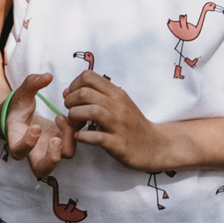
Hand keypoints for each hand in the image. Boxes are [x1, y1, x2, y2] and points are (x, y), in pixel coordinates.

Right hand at [1, 72, 66, 176]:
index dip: (27, 143)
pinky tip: (68, 116)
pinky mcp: (61, 144)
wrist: (21, 116)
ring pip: (63, 157)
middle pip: (42, 170)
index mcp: (16, 141)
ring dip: (68, 139)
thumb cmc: (19, 106)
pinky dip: (74, 131)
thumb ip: (31, 84)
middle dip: (52, 158)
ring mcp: (49, 151)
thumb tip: (47, 76)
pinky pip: (72, 143)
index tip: (35, 126)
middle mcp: (33, 152)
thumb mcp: (21, 93)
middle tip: (56, 140)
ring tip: (63, 118)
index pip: (19, 152)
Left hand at [62, 69, 184, 171]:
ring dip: (74, 116)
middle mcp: (118, 106)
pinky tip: (80, 137)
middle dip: (70, 101)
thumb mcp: (119, 102)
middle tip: (69, 110)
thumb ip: (98, 94)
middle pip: (85, 93)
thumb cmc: (132, 124)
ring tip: (73, 122)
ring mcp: (119, 125)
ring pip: (91, 111)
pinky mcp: (118, 144)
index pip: (89, 76)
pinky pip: (96, 137)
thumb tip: (70, 91)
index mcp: (117, 93)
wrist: (154, 146)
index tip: (71, 96)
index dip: (73, 85)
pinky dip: (83, 136)